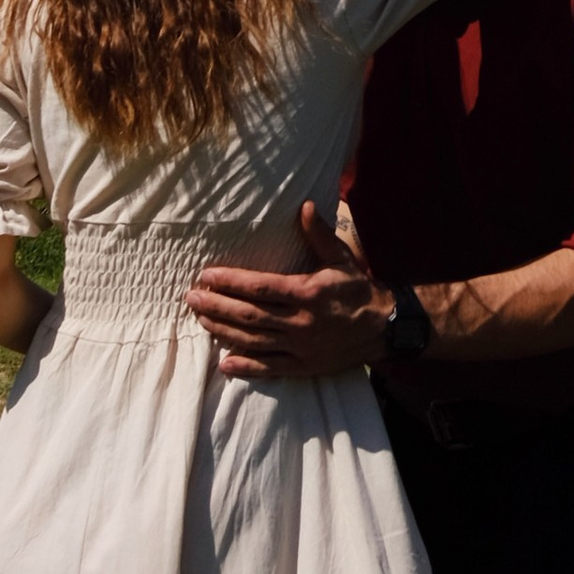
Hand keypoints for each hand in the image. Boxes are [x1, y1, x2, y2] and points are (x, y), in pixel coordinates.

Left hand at [188, 202, 393, 382]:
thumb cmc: (357, 290)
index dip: (230, 281)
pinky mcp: (303, 366)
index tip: (206, 275)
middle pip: (248, 315)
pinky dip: (246, 367)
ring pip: (253, 340)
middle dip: (216, 305)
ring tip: (200, 320)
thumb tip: (305, 205)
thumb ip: (320, 233)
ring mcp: (300, 347)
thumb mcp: (342, 258)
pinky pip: (269, 367)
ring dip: (222, 331)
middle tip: (191, 298)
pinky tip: (224, 363)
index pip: (259, 287)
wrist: (383, 328)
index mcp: (307, 293)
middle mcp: (300, 322)